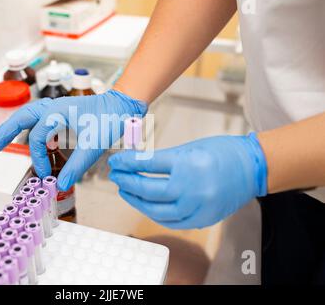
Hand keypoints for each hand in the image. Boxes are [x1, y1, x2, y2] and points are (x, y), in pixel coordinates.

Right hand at [0, 90, 147, 190]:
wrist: (123, 105)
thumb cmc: (110, 118)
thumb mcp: (93, 145)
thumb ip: (76, 166)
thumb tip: (61, 185)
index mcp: (56, 112)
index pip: (37, 138)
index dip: (38, 158)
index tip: (44, 174)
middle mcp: (53, 107)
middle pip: (20, 118)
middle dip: (4, 133)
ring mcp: (57, 108)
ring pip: (28, 116)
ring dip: (14, 128)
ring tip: (0, 141)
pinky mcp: (62, 112)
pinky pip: (39, 119)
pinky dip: (29, 127)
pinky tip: (29, 137)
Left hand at [108, 133, 267, 228]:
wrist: (253, 168)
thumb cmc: (223, 153)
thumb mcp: (190, 148)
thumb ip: (164, 160)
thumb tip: (137, 165)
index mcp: (187, 163)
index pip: (147, 164)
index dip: (128, 163)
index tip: (116, 161)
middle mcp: (191, 187)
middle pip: (148, 190)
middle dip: (127, 182)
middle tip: (116, 175)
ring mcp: (197, 207)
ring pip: (156, 210)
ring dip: (136, 201)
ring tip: (125, 191)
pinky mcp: (202, 219)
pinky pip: (171, 221)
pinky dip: (155, 214)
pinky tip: (144, 205)